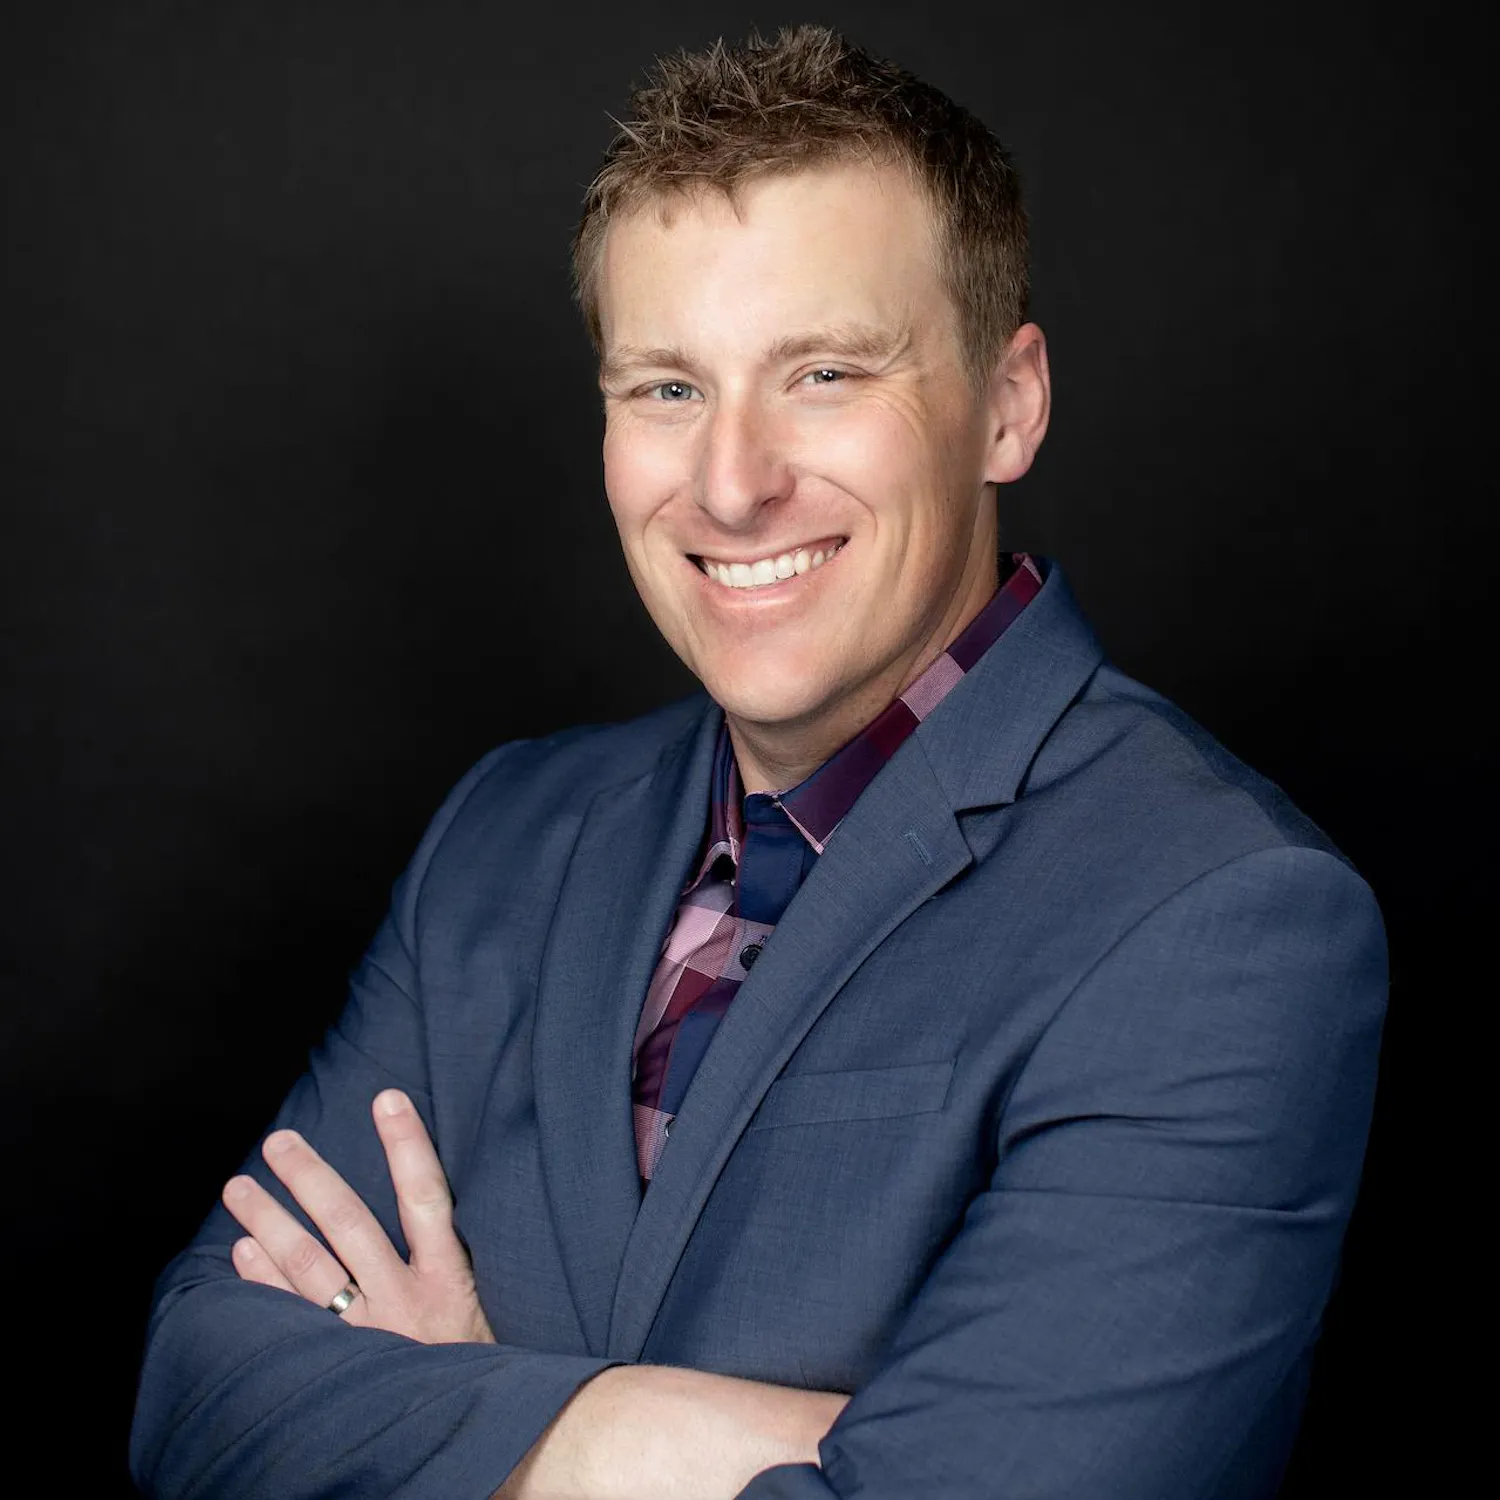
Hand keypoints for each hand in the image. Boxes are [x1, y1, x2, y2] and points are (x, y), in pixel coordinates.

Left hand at [222, 1088, 494, 1344]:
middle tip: (278, 1141)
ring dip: (270, 1222)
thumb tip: (426, 1200)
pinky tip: (242, 1253)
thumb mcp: (481, 1308)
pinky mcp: (343, 1369)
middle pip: (350, 1223)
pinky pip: (290, 1320)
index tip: (387, 1098)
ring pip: (310, 1268)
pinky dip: (263, 1283)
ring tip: (239, 1188)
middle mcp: (405, 1302)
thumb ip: (451, 1262)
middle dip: (310, 1177)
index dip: (406, 1145)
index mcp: (450, 1279)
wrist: (481, 1442)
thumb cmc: (477, 1367)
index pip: (427, 1196)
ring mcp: (368, 1338)